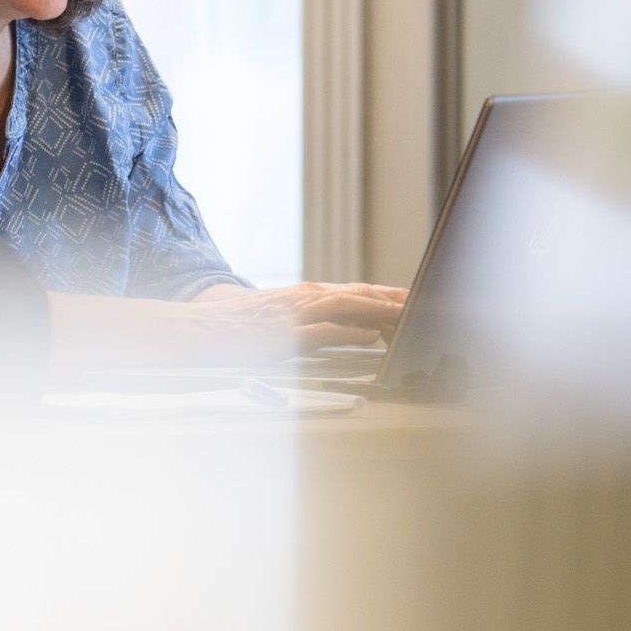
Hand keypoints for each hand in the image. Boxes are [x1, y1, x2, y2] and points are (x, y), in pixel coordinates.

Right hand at [44, 282, 407, 371]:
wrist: (198, 329)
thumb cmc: (238, 329)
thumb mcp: (282, 318)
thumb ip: (319, 323)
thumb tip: (362, 333)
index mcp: (307, 295)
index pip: (359, 292)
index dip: (392, 295)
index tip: (421, 299)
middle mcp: (307, 299)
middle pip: (362, 295)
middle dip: (397, 300)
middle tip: (431, 304)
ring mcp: (296, 315)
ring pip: (350, 308)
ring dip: (383, 313)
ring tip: (412, 318)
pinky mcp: (285, 335)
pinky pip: (325, 331)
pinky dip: (352, 333)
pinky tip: (373, 338)